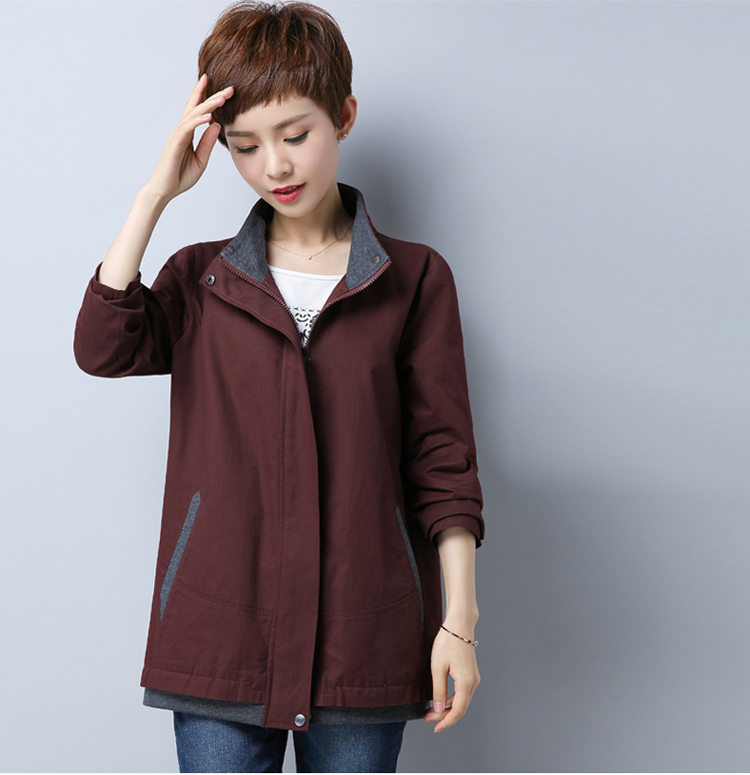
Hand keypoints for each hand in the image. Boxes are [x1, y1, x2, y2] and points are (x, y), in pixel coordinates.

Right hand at [145, 74, 233, 202]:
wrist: (165, 190)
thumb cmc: (180, 176)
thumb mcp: (201, 159)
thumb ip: (207, 143)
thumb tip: (216, 125)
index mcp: (187, 134)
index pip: (198, 111)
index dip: (208, 98)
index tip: (223, 89)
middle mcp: (181, 131)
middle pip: (196, 107)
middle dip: (211, 95)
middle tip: (229, 88)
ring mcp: (177, 136)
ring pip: (193, 114)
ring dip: (208, 105)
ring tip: (222, 98)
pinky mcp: (175, 144)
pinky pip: (187, 129)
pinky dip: (197, 121)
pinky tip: (209, 116)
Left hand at [424, 623, 480, 732]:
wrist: (459, 624)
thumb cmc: (448, 642)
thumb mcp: (438, 667)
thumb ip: (438, 690)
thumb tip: (438, 709)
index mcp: (466, 682)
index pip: (457, 710)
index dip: (446, 721)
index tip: (434, 727)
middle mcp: (473, 682)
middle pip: (460, 707)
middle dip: (444, 716)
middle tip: (428, 718)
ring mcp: (473, 677)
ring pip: (462, 700)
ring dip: (448, 707)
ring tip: (432, 710)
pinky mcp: (470, 673)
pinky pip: (463, 692)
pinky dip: (452, 698)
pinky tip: (441, 698)